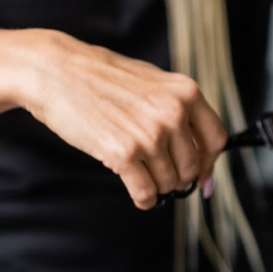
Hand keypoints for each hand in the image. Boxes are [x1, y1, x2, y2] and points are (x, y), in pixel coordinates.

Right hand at [23, 31, 227, 209]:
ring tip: (141, 174)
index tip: (202, 176)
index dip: (209, 163)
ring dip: (157, 186)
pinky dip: (144, 199)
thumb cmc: (102, 78)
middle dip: (177, 177)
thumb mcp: (154, 83)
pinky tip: (139, 196)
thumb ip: (180, 110)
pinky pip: (145, 192)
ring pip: (168, 182)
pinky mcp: (123, 153)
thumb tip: (202, 150)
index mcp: (186, 93)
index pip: (216, 140)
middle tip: (161, 175)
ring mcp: (150, 134)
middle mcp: (173, 113)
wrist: (56, 72)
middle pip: (191, 167)